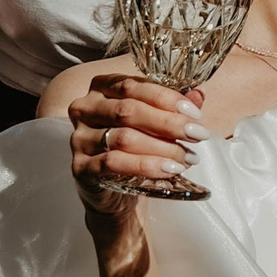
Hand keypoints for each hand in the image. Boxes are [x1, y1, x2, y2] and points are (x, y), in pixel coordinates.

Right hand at [67, 74, 205, 217]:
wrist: (114, 190)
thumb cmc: (135, 148)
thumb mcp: (154, 124)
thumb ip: (173, 107)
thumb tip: (197, 96)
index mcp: (101, 88)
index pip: (132, 86)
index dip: (166, 98)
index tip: (194, 113)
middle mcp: (85, 109)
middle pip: (128, 111)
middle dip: (168, 123)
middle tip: (197, 135)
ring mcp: (79, 138)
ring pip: (124, 138)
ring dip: (162, 147)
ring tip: (187, 157)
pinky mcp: (80, 167)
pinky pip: (114, 163)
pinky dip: (146, 166)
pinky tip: (170, 169)